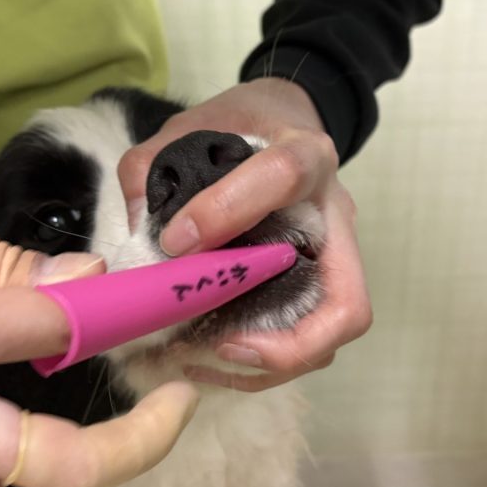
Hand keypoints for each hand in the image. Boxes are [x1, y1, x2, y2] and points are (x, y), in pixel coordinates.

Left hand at [118, 78, 371, 390]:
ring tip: (208, 358)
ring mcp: (335, 257)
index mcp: (303, 156)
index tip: (175, 241)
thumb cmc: (240, 127)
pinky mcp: (321, 283)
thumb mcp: (191, 126)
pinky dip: (266, 363)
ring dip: (276, 362)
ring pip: (332, 334)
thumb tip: (141, 234)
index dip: (229, 211)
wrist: (283, 123)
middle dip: (290, 344)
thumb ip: (153, 168)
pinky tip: (213, 356)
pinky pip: (311, 341)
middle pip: (346, 303)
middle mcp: (334, 215)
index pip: (281, 177)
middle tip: (223, 345)